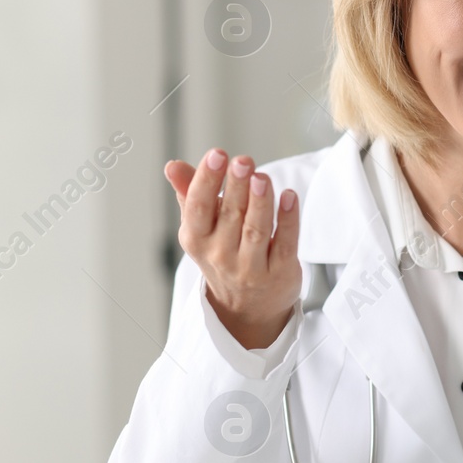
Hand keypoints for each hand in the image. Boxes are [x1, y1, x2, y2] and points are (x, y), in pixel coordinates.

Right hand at [167, 147, 300, 349]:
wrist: (247, 308)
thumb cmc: (223, 254)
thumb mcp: (202, 228)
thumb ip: (190, 193)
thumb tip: (172, 166)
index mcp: (197, 240)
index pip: (199, 207)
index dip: (207, 180)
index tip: (217, 154)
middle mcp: (221, 256)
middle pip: (230, 216)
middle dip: (237, 186)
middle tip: (243, 161)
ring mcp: (251, 268)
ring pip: (256, 230)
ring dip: (260, 202)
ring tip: (262, 177)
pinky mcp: (280, 273)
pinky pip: (285, 243)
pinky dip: (288, 220)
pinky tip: (289, 197)